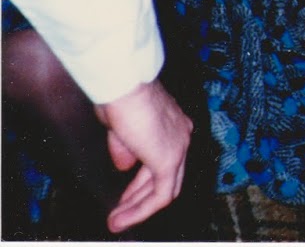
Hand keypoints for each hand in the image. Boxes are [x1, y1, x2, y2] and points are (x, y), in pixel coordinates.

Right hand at [94, 79, 192, 232]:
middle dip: (141, 196)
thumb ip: (126, 147)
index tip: (128, 193)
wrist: (124, 86)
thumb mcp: (122, 126)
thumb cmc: (120, 96)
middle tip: (122, 211)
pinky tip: (122, 218)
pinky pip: (160, 195)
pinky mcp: (168, 161)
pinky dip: (141, 210)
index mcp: (174, 124)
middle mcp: (182, 135)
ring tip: (117, 222)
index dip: (143, 179)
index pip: (163, 158)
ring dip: (138, 209)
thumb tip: (125, 165)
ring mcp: (179, 148)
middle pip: (166, 175)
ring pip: (164, 189)